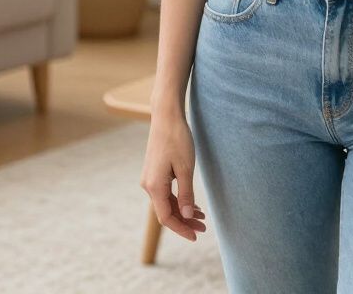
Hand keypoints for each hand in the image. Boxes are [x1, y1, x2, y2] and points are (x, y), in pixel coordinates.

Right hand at [140, 113, 206, 242]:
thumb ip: (186, 194)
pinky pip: (165, 192)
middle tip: (204, 227)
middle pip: (166, 211)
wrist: (166, 116)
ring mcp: (150, 178)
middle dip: (185, 221)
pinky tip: (191, 202)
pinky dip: (178, 199)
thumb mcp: (185, 168)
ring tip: (201, 216)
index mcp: (154, 186)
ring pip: (166, 202)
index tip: (196, 236)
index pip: (167, 218)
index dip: (181, 229)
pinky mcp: (154, 172)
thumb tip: (186, 215)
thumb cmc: (177, 139)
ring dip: (183, 210)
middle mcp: (148, 185)